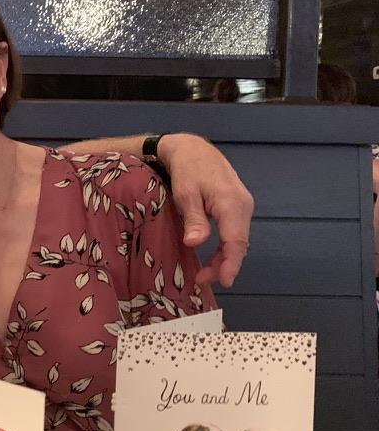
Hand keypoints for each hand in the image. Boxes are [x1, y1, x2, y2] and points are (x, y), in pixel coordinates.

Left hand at [157, 133, 252, 286]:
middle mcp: (244, 206)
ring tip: (205, 274)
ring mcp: (243, 206)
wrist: (193, 149)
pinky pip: (235, 232)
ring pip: (237, 239)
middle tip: (202, 281)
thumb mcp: (185, 193)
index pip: (236, 241)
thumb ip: (194, 218)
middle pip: (239, 243)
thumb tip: (195, 243)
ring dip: (224, 258)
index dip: (231, 264)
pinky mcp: (237, 206)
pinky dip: (225, 247)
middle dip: (224, 265)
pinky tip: (213, 258)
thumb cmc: (187, 170)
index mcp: (232, 203)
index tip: (224, 281)